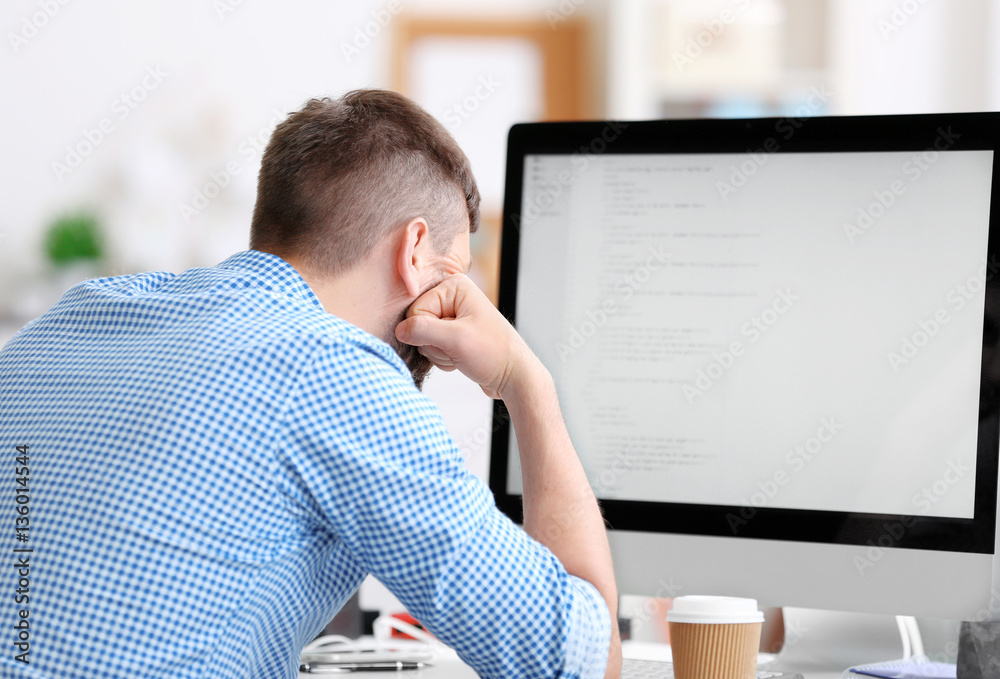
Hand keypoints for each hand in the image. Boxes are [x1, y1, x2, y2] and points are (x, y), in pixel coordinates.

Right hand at [394, 274, 534, 399]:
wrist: (513, 376)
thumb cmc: (493, 353)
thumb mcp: (456, 340)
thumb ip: (423, 330)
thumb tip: (399, 330)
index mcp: (454, 286)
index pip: (416, 310)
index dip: (427, 331)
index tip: (452, 339)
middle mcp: (452, 296)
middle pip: (417, 323)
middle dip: (434, 343)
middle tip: (458, 348)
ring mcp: (452, 316)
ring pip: (423, 338)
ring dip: (439, 353)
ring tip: (462, 354)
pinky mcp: (452, 334)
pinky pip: (432, 347)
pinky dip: (443, 358)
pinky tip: (461, 359)